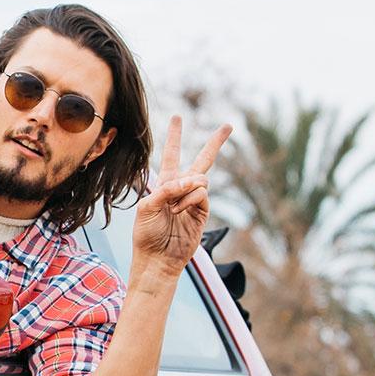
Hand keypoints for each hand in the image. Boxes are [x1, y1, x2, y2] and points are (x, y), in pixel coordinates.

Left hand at [131, 115, 231, 274]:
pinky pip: (202, 194)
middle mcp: (180, 189)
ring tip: (174, 207)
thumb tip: (190, 182)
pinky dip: (190, 199)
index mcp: (163, 184)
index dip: (174, 136)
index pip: (170, 154)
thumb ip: (165, 190)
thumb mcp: (146, 207)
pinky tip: (180, 210)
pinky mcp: (203, 212)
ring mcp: (194, 200)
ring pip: (201, 178)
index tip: (177, 117)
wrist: (157, 258)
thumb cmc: (146, 234)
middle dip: (215, 143)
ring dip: (186, 188)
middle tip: (228, 126)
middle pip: (202, 160)